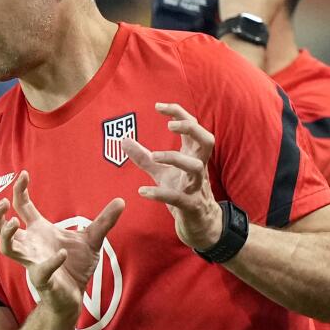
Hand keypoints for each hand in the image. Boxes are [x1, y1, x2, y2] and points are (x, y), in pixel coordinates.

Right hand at [0, 171, 124, 314]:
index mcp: (39, 231)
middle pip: (0, 229)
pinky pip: (40, 271)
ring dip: (6, 236)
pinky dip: (51, 262)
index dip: (19, 190)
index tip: (24, 174)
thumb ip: (104, 220)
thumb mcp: (92, 238)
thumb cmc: (76, 266)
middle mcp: (31, 245)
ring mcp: (33, 262)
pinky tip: (62, 253)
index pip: (22, 207)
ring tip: (13, 222)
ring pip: (7, 249)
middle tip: (3, 203)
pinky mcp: (43, 280)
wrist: (76, 295)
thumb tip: (122, 201)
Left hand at [122, 103, 222, 249]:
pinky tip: (142, 191)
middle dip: (191, 129)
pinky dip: (160, 193)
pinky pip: (178, 198)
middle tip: (169, 125)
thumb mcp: (162, 172)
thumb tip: (123, 140)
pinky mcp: (190, 205)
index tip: (158, 106)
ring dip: (175, 158)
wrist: (199, 224)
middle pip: (206, 141)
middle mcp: (198, 167)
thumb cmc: (182, 192)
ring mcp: (196, 186)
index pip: (193, 127)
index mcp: (193, 155)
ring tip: (155, 155)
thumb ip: (144, 156)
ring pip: (195, 167)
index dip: (179, 114)